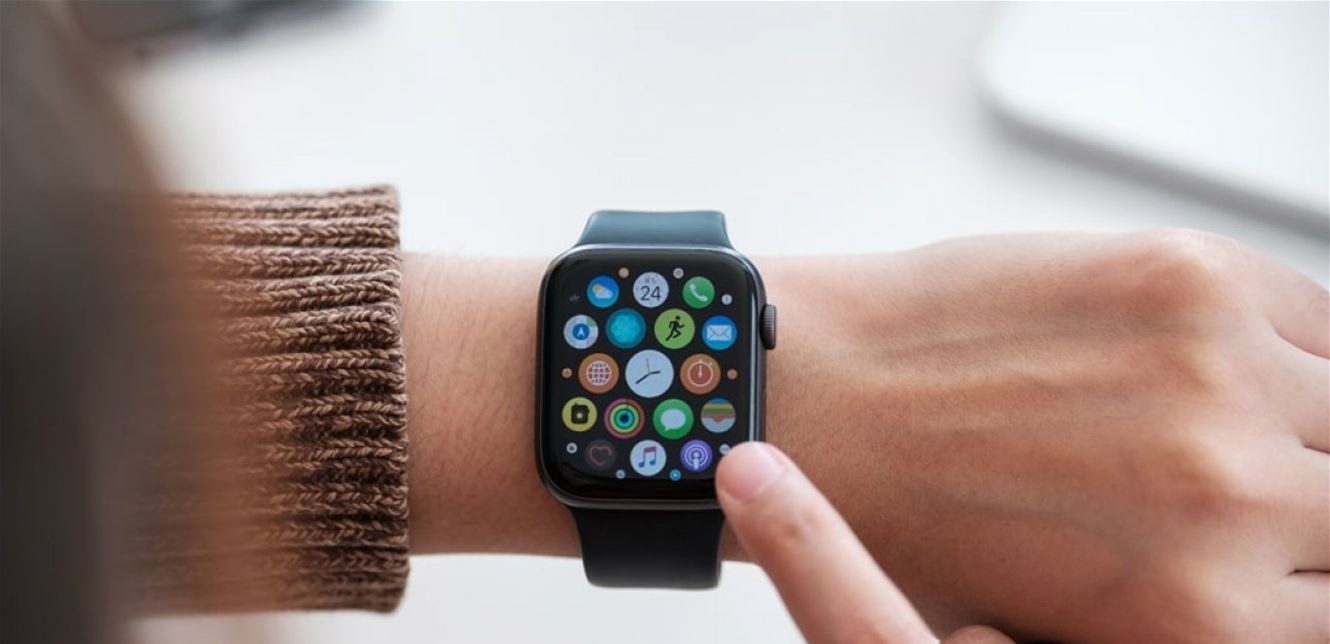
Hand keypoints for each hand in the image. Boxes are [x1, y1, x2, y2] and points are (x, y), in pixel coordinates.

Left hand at [762, 230, 1327, 641]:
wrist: (821, 400)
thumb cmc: (917, 526)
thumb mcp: (1067, 627)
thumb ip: (1194, 612)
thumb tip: (1276, 592)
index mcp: (1209, 619)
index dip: (1306, 565)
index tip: (1286, 541)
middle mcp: (1231, 499)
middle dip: (1307, 496)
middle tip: (1246, 481)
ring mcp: (1219, 375)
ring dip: (1301, 414)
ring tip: (1218, 419)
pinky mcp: (1195, 278)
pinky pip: (1314, 317)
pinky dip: (1288, 343)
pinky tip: (1217, 361)